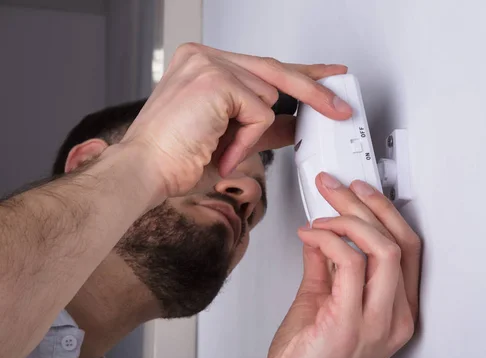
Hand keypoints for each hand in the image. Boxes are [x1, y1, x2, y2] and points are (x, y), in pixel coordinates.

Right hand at [117, 43, 350, 203]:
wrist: (145, 172)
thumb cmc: (176, 157)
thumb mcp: (233, 138)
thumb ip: (266, 126)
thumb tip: (297, 124)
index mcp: (203, 64)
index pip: (263, 66)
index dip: (299, 74)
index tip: (325, 77)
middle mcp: (203, 56)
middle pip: (274, 70)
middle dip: (311, 91)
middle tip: (338, 105)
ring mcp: (208, 64)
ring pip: (267, 96)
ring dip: (252, 132)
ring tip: (220, 147)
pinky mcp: (216, 80)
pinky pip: (260, 112)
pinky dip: (246, 139)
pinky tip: (221, 147)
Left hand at [252, 173, 420, 357]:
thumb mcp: (323, 300)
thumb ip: (327, 265)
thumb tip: (324, 233)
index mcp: (395, 311)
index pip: (408, 249)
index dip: (386, 213)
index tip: (361, 193)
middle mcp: (394, 317)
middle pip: (399, 242)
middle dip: (368, 205)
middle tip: (339, 189)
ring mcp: (376, 322)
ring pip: (382, 247)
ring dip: (347, 220)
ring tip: (321, 217)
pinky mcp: (349, 323)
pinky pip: (349, 262)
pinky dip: (328, 239)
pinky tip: (311, 236)